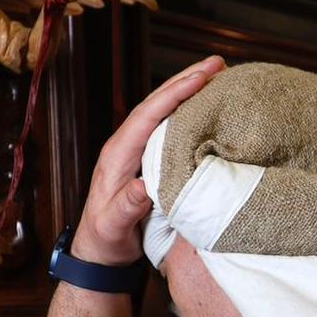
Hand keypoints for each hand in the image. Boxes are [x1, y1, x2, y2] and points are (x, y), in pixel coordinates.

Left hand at [72, 56, 224, 265]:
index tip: (201, 77)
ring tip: (216, 75)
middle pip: (157, 104)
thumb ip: (126, 207)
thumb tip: (143, 186)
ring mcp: (137, 151)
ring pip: (164, 112)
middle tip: (217, 63)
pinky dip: (188, 112)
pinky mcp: (148, 160)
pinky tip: (206, 107)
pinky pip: (169, 128)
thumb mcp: (113, 227)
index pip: (148, 115)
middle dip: (185, 80)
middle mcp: (126, 146)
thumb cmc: (105, 240)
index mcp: (117, 155)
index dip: (175, 94)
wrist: (99, 253)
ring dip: (188, 91)